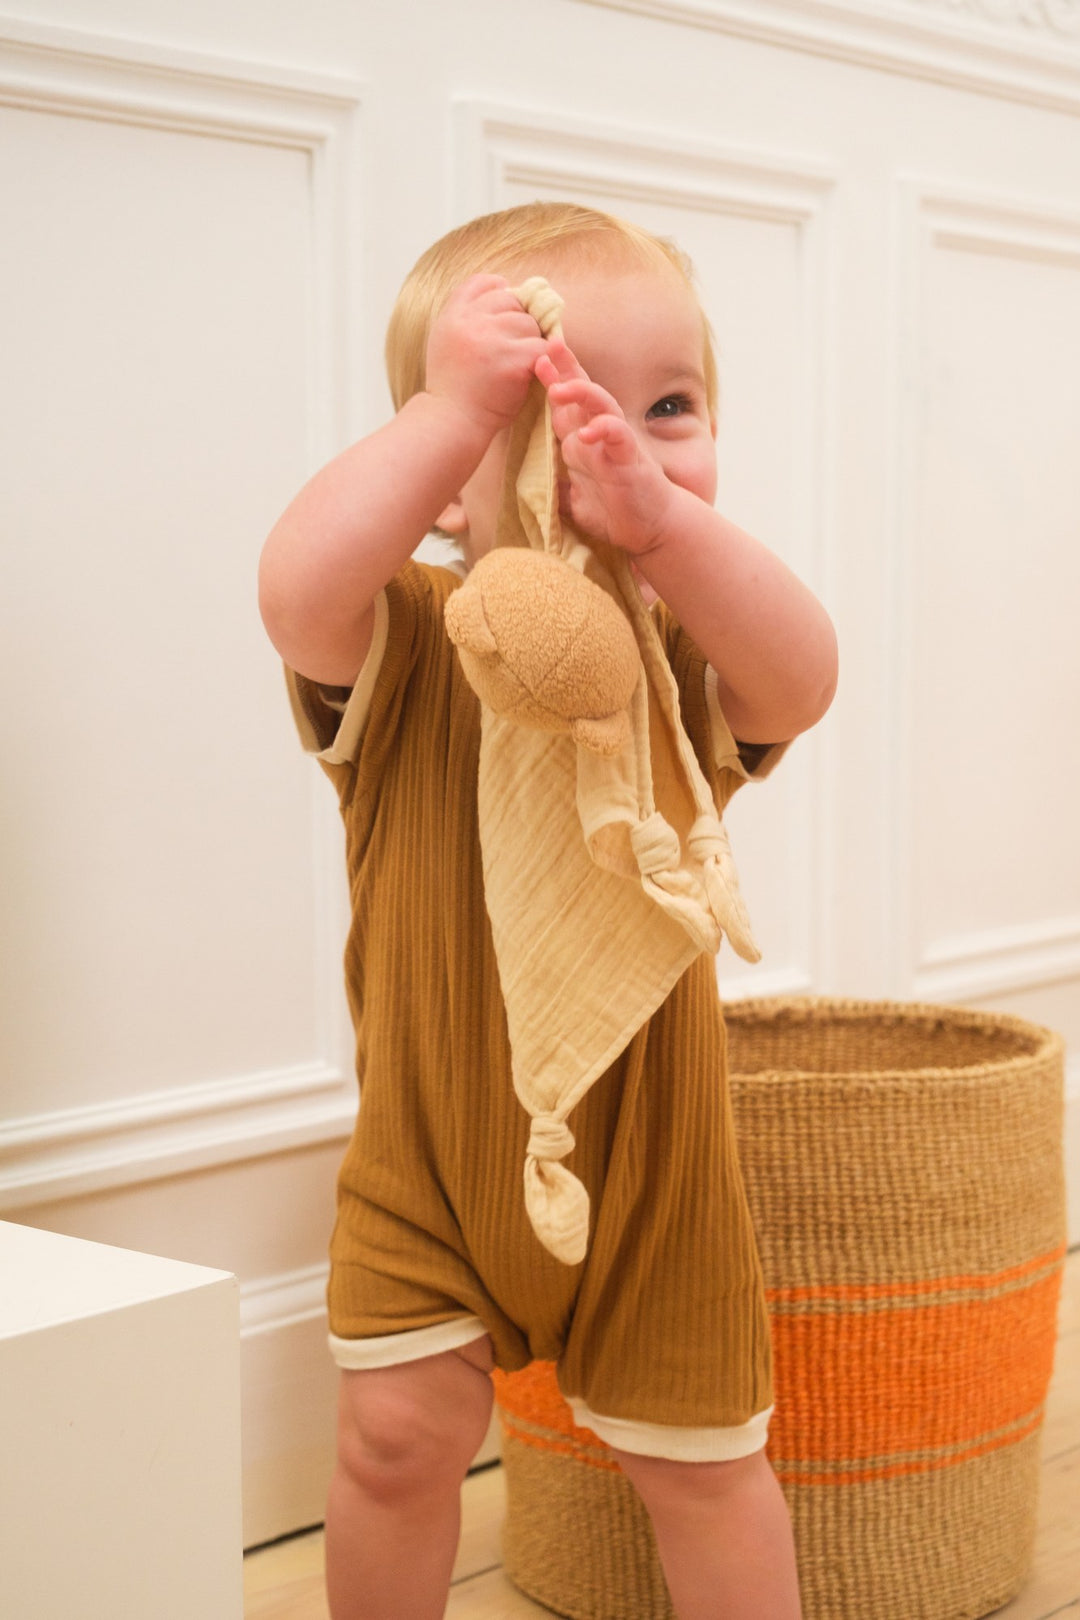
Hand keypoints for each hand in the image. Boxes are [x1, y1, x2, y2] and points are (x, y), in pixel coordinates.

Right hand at [425, 275, 546, 441]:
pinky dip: (542, 361)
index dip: (499, 292)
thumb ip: (468, 315)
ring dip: (530, 342)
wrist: (450, 422)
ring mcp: (491, 338)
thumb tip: (504, 285)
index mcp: (452, 314)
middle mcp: (469, 321)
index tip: (504, 314)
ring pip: (529, 323)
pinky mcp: (512, 359)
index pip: (483, 282)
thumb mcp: (447, 341)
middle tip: (511, 350)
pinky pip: (542, 348)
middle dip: (517, 322)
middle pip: (511, 300)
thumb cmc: (453, 387)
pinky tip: (531, 374)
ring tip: (516, 366)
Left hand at [536, 339, 673, 554]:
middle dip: (567, 368)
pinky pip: (619, 436)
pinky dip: (604, 430)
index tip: (536, 361)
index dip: (551, 383)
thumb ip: (556, 487)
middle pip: (583, 393)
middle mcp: (599, 436)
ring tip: (558, 388)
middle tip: (550, 345)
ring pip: (602, 406)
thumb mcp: (574, 500)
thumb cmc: (615, 511)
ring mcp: (616, 444)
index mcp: (583, 442)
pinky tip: (588, 432)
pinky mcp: (631, 459)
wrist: (651, 529)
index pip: (565, 406)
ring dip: (581, 393)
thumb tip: (529, 488)